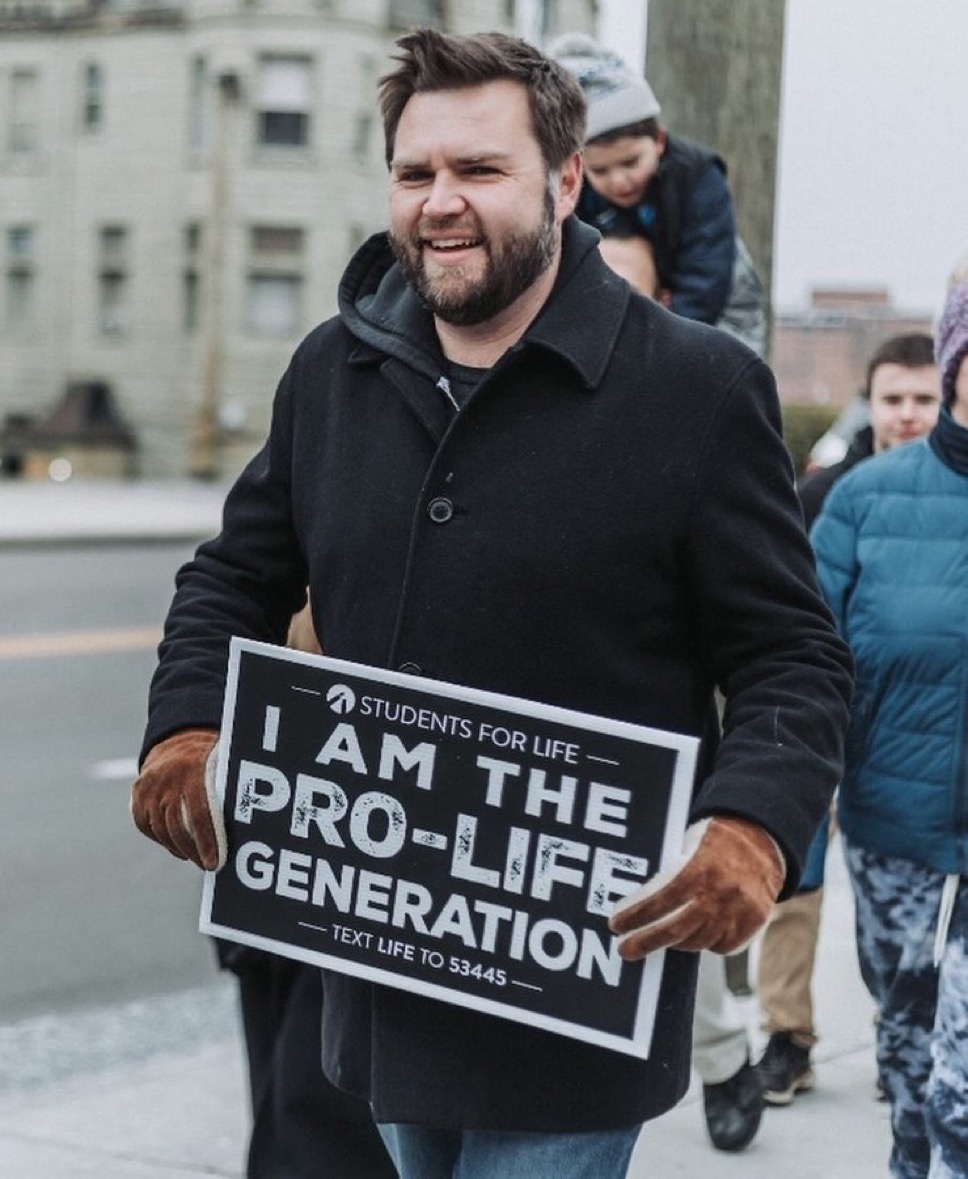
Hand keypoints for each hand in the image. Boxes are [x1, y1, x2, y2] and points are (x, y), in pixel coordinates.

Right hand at [131, 728, 225, 870]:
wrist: (178, 741)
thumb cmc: (214, 760)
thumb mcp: (226, 763)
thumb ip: (235, 786)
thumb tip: (259, 820)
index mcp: (195, 769)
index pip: (199, 813)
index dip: (207, 842)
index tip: (215, 864)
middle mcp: (168, 777)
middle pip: (178, 826)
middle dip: (195, 851)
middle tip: (209, 866)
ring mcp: (149, 786)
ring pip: (162, 830)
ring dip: (180, 849)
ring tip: (196, 858)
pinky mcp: (137, 794)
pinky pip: (146, 825)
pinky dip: (162, 840)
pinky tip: (178, 848)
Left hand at [608, 817, 783, 958]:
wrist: (762, 838)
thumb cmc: (715, 839)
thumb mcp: (687, 844)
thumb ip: (670, 872)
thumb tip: (638, 901)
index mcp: (701, 868)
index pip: (662, 900)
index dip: (636, 916)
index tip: (616, 925)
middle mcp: (722, 893)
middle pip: (677, 930)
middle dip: (646, 942)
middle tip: (624, 949)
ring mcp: (740, 910)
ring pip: (700, 942)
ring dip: (675, 943)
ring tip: (659, 938)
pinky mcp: (755, 921)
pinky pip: (724, 946)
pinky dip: (707, 943)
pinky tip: (694, 935)